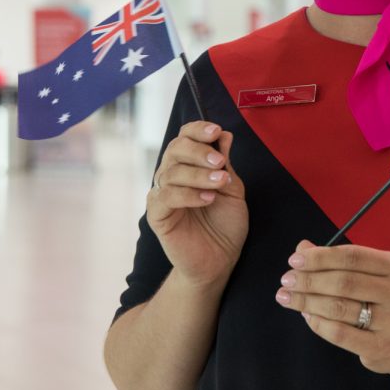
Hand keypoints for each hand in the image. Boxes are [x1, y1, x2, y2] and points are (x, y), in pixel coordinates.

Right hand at [148, 120, 247, 287]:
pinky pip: (166, 197)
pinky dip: (188, 194)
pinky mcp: (157, 215)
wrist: (219, 260)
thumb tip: (224, 134)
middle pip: (175, 148)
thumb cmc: (225, 223)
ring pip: (172, 172)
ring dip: (199, 174)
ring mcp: (162, 194)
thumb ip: (226, 164)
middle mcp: (172, 175)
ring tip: (221, 183)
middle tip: (220, 161)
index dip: (198, 129)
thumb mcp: (232, 189)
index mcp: (189, 164)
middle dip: (198, 150)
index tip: (216, 131)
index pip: (185, 136)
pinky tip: (208, 199)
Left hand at [274, 240, 389, 379]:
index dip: (322, 257)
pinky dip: (318, 323)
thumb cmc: (386, 299)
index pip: (354, 256)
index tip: (296, 259)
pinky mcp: (379, 348)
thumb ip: (340, 260)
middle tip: (287, 280)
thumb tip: (303, 248)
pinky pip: (341, 334)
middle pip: (345, 282)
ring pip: (340, 308)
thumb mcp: (373, 274)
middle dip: (310, 279)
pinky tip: (306, 315)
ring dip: (307, 301)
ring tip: (287, 297)